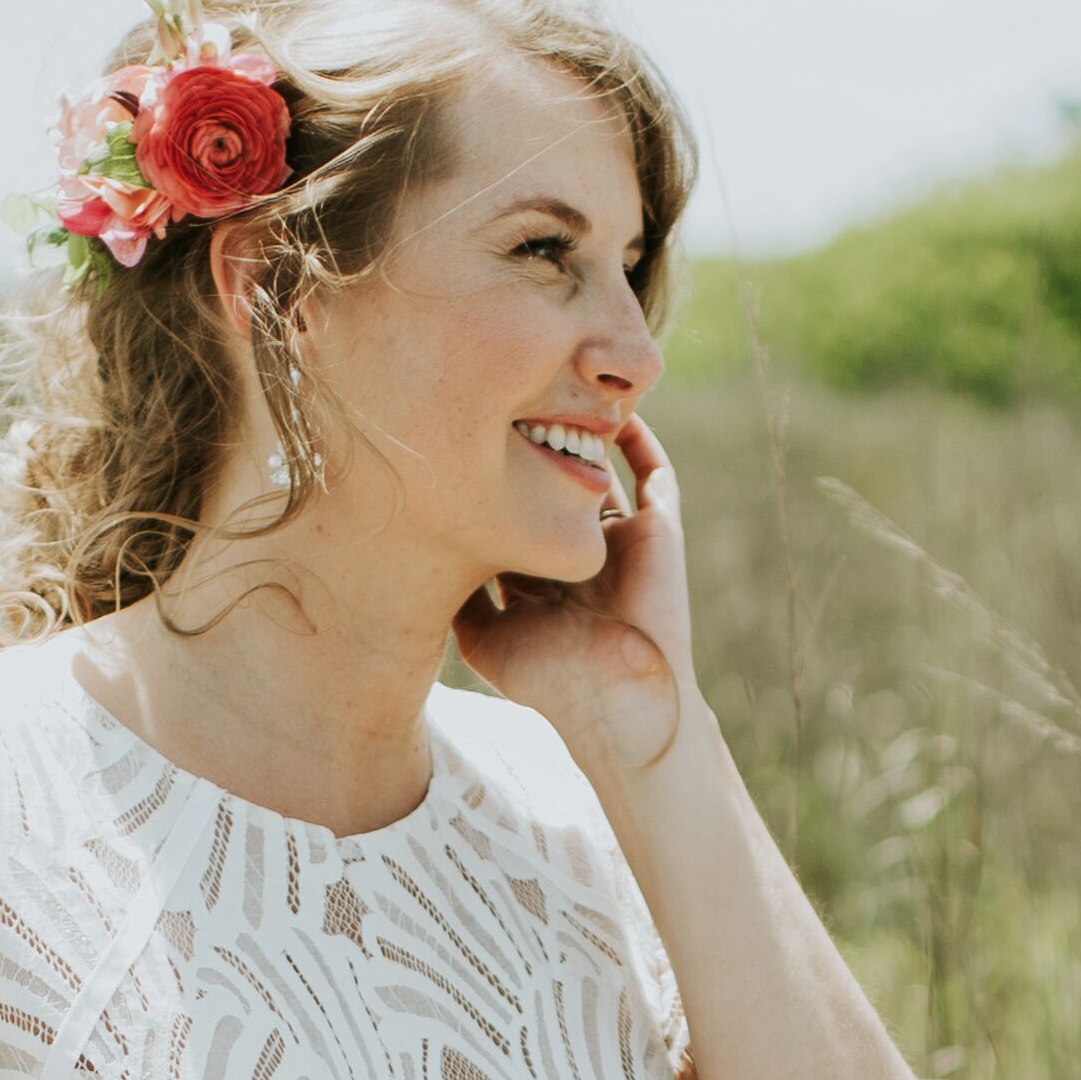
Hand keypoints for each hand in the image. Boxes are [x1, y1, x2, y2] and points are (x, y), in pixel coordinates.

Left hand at [463, 409, 699, 794]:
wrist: (616, 699)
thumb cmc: (547, 677)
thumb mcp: (481, 635)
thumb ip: (457, 589)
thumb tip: (419, 543)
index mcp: (543, 573)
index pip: (515, 509)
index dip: (491, 476)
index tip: (457, 436)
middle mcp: (583, 550)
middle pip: (554, 480)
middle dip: (531, 442)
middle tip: (498, 394)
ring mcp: (622, 536)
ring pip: (602, 467)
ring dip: (582, 428)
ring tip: (551, 381)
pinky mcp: (661, 526)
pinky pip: (653, 466)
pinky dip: (637, 432)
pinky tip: (609, 400)